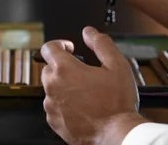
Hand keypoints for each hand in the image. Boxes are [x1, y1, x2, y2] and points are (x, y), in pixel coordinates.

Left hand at [42, 27, 147, 144]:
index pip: (49, 48)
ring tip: (86, 94)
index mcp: (64, 69)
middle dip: (64, 67)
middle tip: (83, 74)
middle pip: (50, 68)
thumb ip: (101, 44)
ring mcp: (51, 104)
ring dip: (64, 87)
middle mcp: (53, 85)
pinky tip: (82, 107)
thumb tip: (89, 32)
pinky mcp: (53, 120)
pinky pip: (54, 106)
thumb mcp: (117, 66)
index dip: (59, 44)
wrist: (117, 136)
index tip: (69, 48)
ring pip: (52, 88)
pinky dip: (64, 104)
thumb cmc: (117, 104)